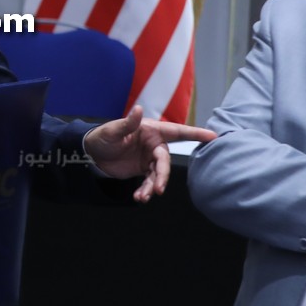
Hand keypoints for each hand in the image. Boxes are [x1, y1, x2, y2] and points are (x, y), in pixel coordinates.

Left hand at [83, 105, 216, 201]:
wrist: (92, 153)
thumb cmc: (103, 136)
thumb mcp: (113, 130)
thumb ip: (128, 123)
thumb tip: (138, 109)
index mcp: (152, 131)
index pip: (177, 132)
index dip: (196, 133)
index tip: (213, 136)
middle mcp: (154, 145)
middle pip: (164, 161)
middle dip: (162, 175)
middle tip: (158, 188)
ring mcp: (149, 159)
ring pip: (158, 174)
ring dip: (152, 186)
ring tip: (143, 197)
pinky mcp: (143, 170)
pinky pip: (149, 182)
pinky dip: (145, 190)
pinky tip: (139, 197)